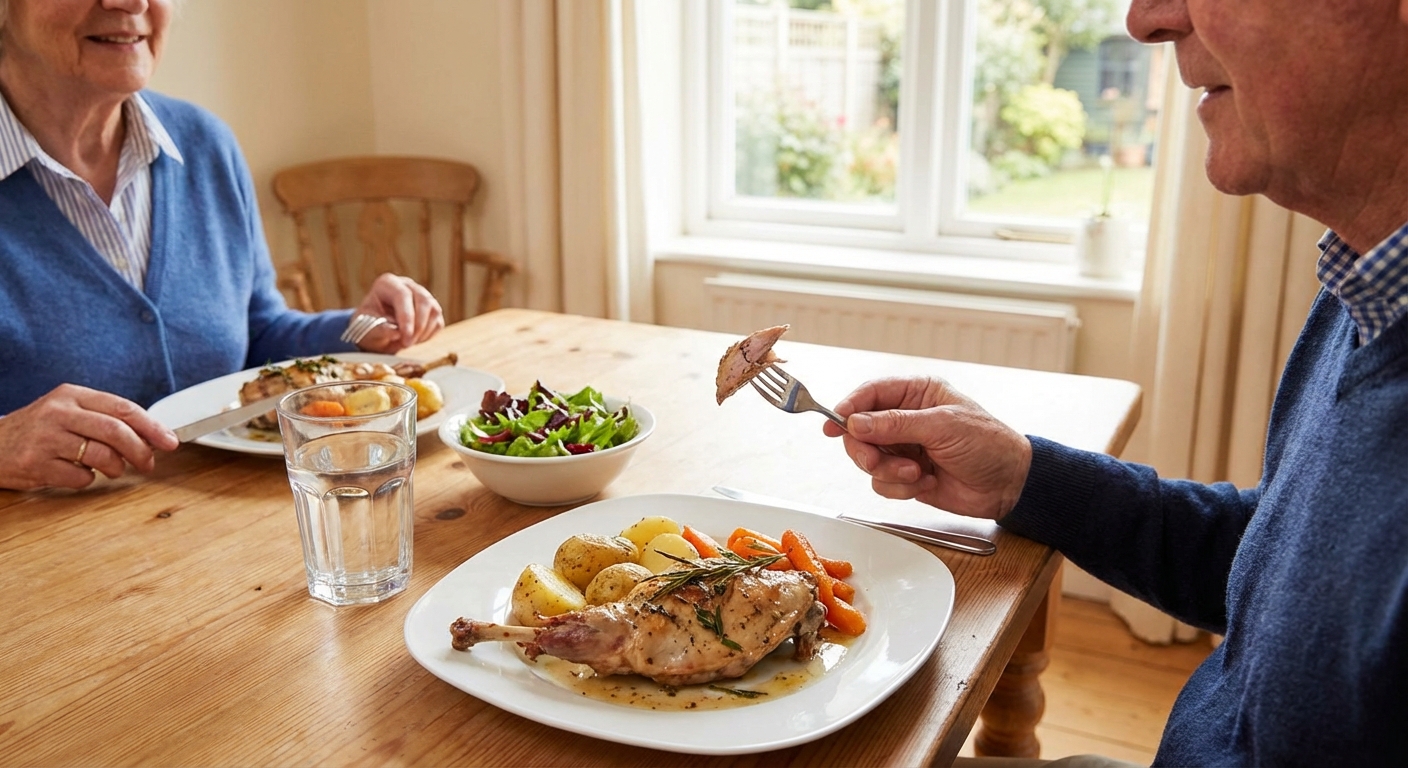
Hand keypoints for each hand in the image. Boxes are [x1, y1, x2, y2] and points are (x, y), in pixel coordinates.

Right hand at [0, 385, 179, 490]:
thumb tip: (151, 435)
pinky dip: (87, 480)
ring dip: (116, 468)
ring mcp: (45, 438)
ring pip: (101, 456)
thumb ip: (104, 418)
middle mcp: (58, 412)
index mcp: (71, 395)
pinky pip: (80, 477)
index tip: (170, 441)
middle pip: (116, 432)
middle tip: (149, 464)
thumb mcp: (67, 412)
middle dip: (141, 451)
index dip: (152, 426)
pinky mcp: (36, 463)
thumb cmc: (38, 430)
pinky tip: (77, 473)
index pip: (122, 408)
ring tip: (114, 470)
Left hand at [351, 273, 444, 352]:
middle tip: (407, 343)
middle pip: (423, 300)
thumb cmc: (368, 326)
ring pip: (434, 311)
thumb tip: (396, 332)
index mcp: (387, 284)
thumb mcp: (366, 328)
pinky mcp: (432, 310)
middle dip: (418, 326)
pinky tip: (414, 340)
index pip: (402, 295)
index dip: (406, 316)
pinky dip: (428, 335)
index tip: (405, 335)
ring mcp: (422, 296)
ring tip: (408, 343)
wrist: (375, 333)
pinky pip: (438, 323)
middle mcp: (407, 285)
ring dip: (423, 332)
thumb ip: (379, 329)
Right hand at [822, 376, 1031, 520]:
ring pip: (868, 460)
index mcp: (917, 394)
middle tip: (875, 460)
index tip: (833, 424)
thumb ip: (896, 424)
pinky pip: (882, 483)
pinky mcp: (907, 476)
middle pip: (860, 431)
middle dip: (866, 450)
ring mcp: (905, 448)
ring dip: (889, 471)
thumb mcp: (942, 426)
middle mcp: (906, 419)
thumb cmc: (988, 444)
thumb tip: (856, 423)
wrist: (1010, 485)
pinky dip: (900, 488)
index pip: (871, 394)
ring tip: (916, 473)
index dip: (849, 408)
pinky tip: (927, 482)